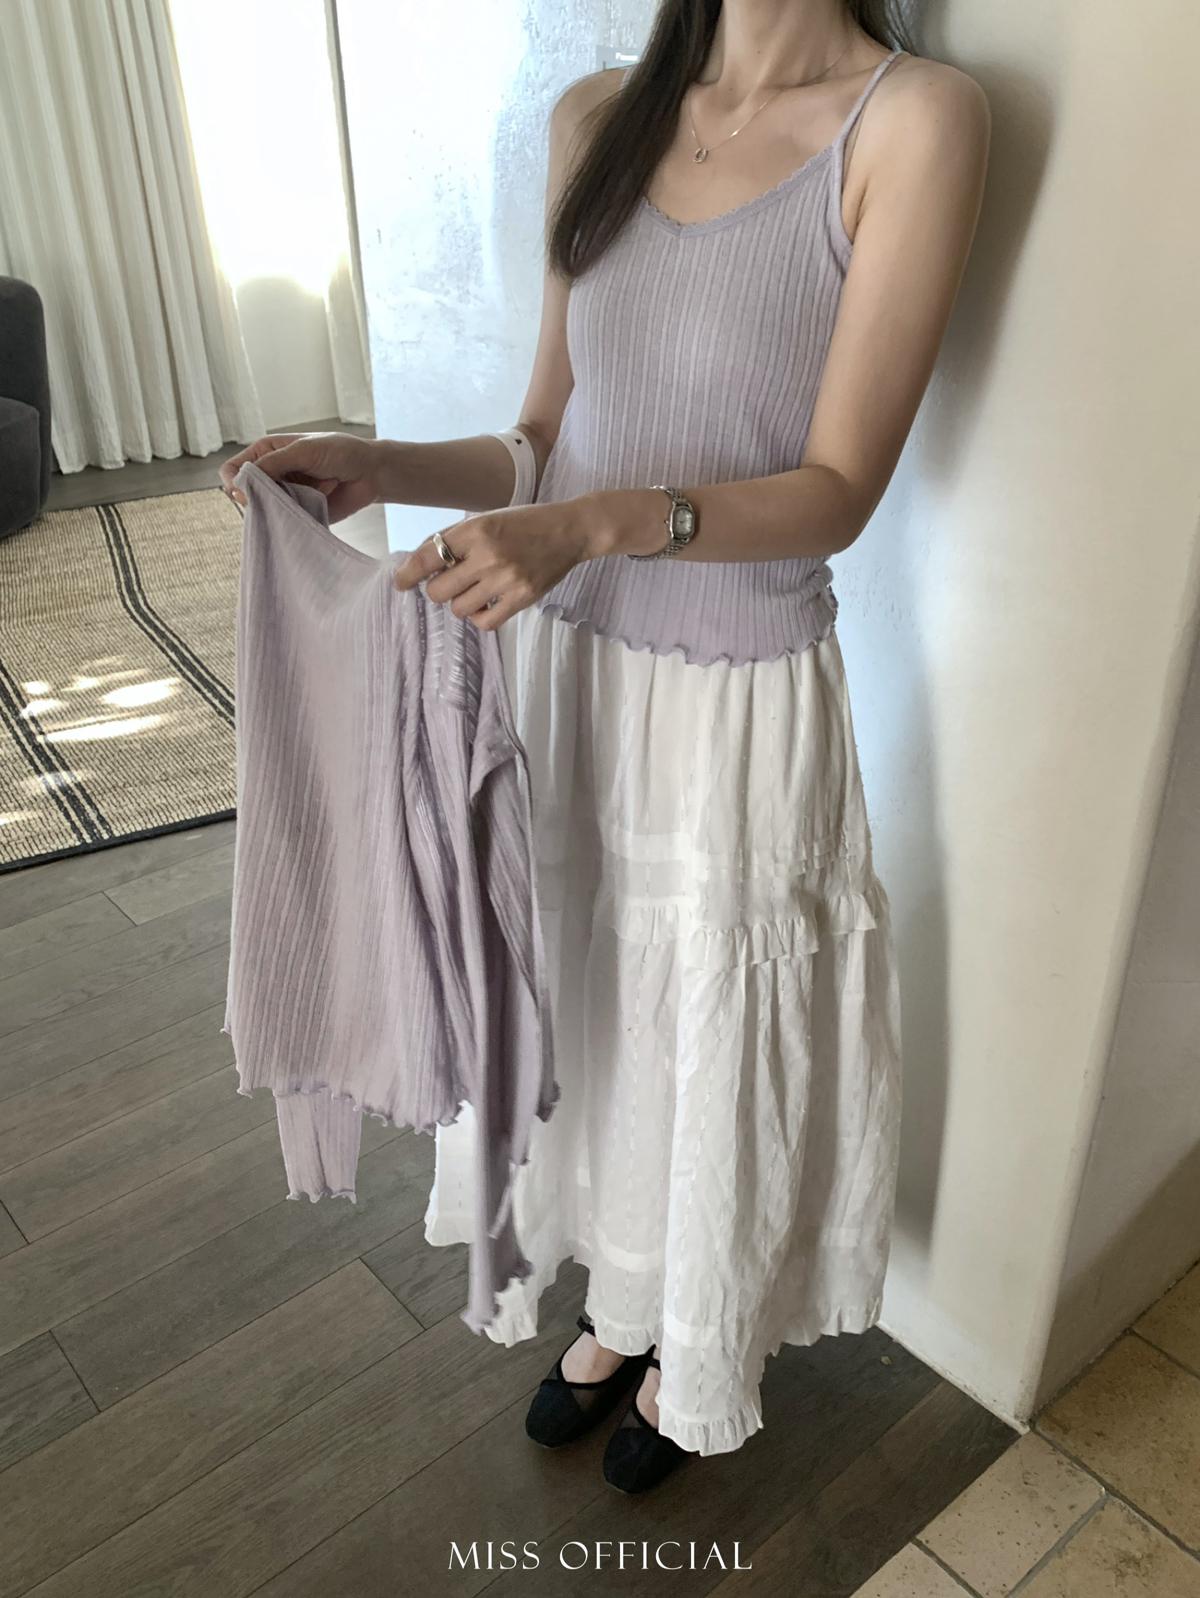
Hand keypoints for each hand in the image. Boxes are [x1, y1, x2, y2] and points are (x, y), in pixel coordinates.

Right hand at [218, 432, 381, 522]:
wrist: (371, 472)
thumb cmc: (339, 452)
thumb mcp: (303, 450)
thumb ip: (273, 464)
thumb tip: (242, 484)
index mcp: (266, 453)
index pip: (233, 470)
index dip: (234, 483)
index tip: (246, 494)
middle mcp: (272, 475)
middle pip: (245, 495)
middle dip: (259, 499)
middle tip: (284, 497)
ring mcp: (285, 496)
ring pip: (264, 512)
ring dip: (280, 510)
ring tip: (305, 499)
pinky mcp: (299, 514)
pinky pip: (285, 524)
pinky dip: (292, 522)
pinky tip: (309, 513)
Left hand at [392, 496, 609, 628]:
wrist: (569, 530)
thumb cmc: (523, 523)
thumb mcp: (486, 519)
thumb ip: (454, 539)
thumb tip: (418, 564)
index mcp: (475, 530)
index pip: (427, 557)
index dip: (408, 574)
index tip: (400, 583)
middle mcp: (489, 555)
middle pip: (438, 591)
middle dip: (438, 589)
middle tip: (451, 582)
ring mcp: (506, 579)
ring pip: (459, 608)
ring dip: (459, 602)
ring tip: (473, 590)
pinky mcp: (523, 598)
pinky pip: (484, 621)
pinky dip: (478, 616)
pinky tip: (485, 603)